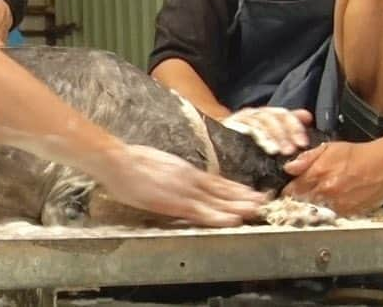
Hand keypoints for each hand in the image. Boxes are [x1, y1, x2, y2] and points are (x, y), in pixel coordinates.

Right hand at [93, 144, 267, 226]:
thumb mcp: (158, 163)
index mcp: (184, 170)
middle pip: (222, 189)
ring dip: (239, 205)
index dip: (234, 187)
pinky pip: (202, 212)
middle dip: (244, 196)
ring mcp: (184, 190)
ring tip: (258, 209)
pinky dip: (220, 216)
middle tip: (264, 201)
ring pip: (218, 200)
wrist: (118, 161)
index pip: (215, 180)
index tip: (250, 191)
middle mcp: (189, 178)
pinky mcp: (175, 202)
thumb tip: (178, 177)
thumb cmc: (131, 162)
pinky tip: (233, 221)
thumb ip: (172, 172)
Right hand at [221, 107, 311, 155]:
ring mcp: (240, 119)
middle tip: (291, 150)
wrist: (216, 148)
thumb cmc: (248, 146)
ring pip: (258, 122)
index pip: (282, 115)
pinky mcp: (227, 126)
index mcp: (266, 115)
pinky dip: (252, 135)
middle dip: (283, 133)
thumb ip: (288, 128)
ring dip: (269, 136)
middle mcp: (253, 114)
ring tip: (275, 151)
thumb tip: (307, 116)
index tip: (303, 143)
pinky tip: (259, 146)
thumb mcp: (272, 139)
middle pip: (271, 117)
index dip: (294, 126)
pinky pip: (242, 128)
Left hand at [282, 138, 382, 214]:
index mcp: (318, 174)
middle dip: (301, 198)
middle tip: (306, 192)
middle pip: (303, 201)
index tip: (288, 190)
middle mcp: (327, 192)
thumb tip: (289, 168)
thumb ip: (307, 158)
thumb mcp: (329, 148)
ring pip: (318, 209)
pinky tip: (338, 198)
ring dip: (316, 204)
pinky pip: (333, 214)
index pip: (292, 189)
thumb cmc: (357, 155)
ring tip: (326, 194)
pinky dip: (332, 208)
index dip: (289, 190)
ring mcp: (338, 204)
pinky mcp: (350, 213)